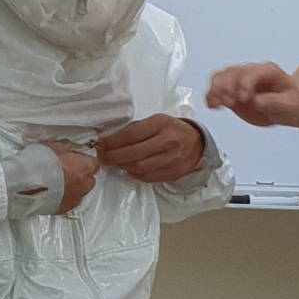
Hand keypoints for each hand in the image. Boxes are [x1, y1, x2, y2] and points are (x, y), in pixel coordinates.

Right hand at [41, 139, 104, 209]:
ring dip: (71, 188)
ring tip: (54, 184)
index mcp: (86, 166)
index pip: (93, 164)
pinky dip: (61, 198)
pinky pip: (67, 202)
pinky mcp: (65, 209)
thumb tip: (69, 148)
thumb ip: (67, 148)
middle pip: (88, 180)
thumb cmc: (41, 162)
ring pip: (79, 192)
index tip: (74, 160)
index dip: (82, 162)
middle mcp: (85, 184)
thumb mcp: (54, 145)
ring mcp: (76, 198)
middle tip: (63, 172)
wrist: (27, 183)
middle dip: (79, 176)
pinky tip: (50, 193)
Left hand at [97, 113, 211, 183]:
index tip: (100, 145)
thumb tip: (110, 141)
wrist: (197, 143)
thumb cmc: (172, 130)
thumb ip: (136, 130)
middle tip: (102, 158)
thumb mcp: (156, 121)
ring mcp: (172, 159)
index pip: (130, 135)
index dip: (112, 142)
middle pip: (133, 153)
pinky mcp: (174, 173)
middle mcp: (167, 141)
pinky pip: (149, 177)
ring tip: (114, 163)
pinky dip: (135, 175)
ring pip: (139, 167)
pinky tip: (128, 170)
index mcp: (160, 124)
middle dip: (113, 157)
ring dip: (122, 167)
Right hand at [205, 62, 298, 126]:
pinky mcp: (231, 89)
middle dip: (227, 86)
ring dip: (216, 89)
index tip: (243, 98)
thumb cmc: (292, 102)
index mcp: (269, 72)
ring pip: (221, 76)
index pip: (252, 73)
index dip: (245, 84)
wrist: (288, 104)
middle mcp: (252, 72)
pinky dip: (211, 94)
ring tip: (216, 103)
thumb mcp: (291, 105)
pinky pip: (216, 85)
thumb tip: (257, 101)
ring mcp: (240, 79)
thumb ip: (274, 102)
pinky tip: (211, 104)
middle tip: (228, 102)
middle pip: (233, 72)